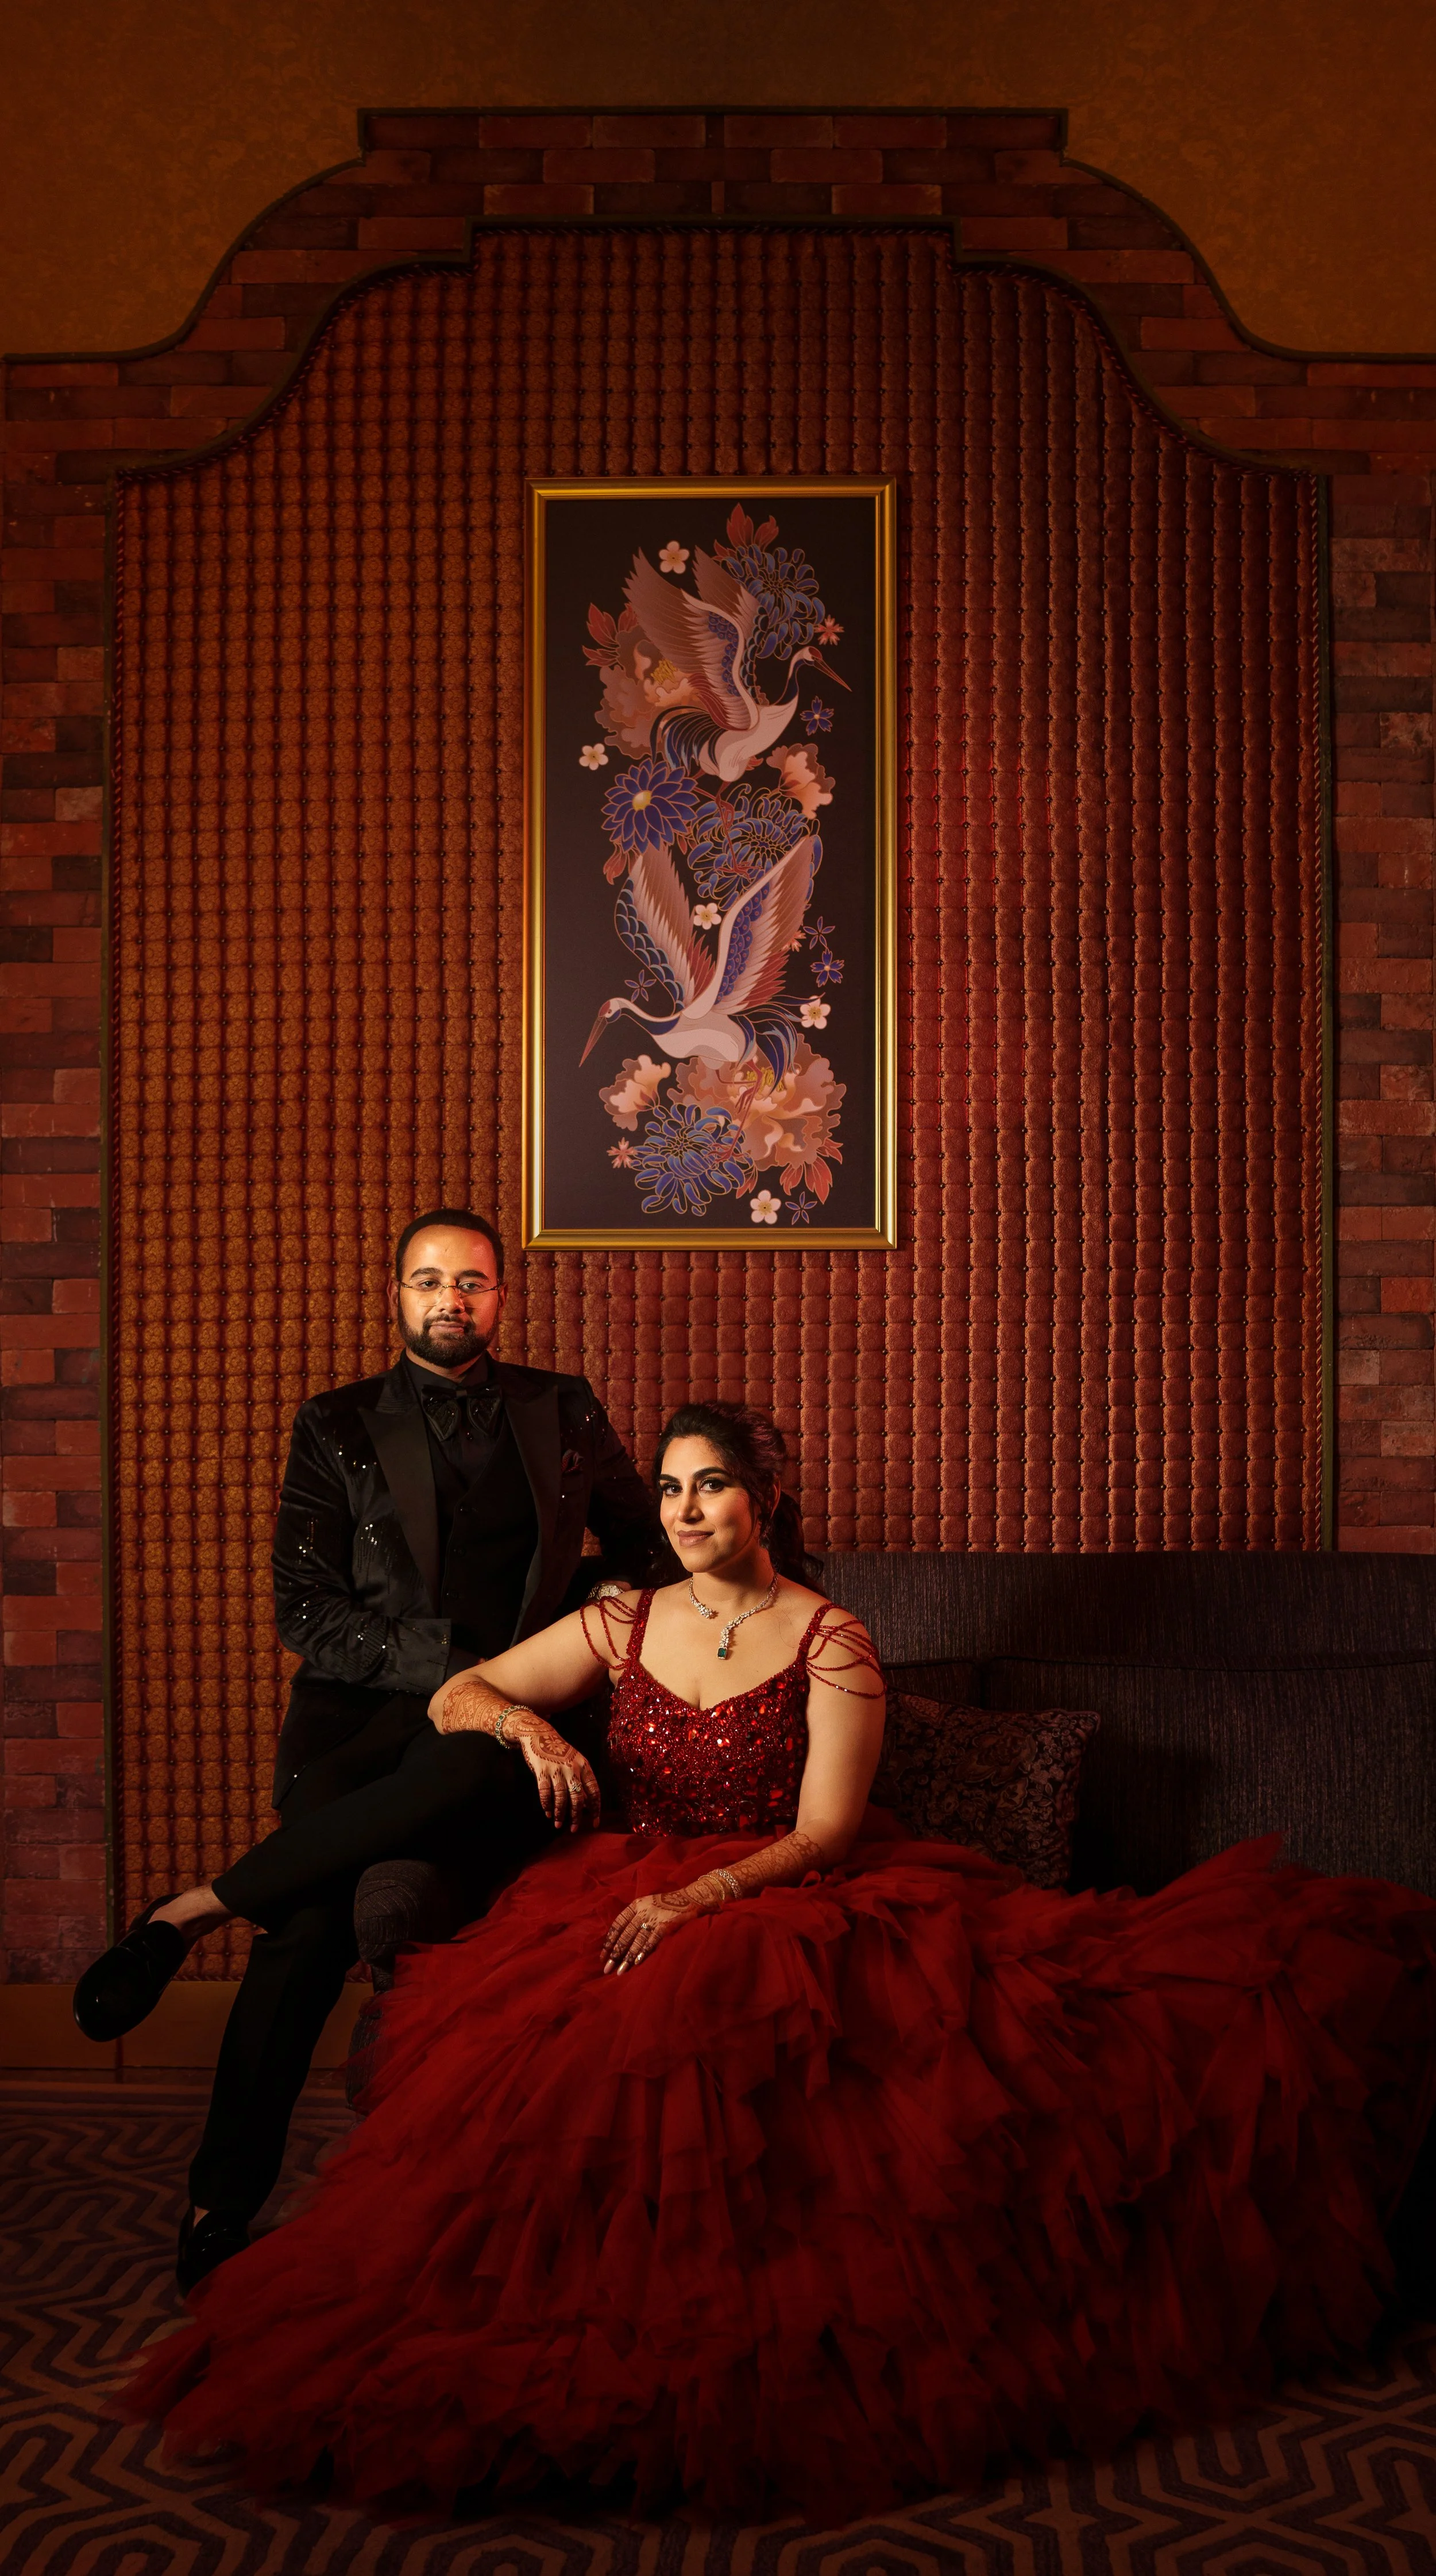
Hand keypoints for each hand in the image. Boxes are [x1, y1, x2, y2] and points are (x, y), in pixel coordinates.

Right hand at [506, 1714, 601, 1832]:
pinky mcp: (542, 1770)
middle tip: (574, 1829)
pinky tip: (548, 1813)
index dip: (596, 1809)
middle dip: (576, 1816)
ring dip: (560, 1813)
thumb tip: (588, 1805)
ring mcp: (557, 1768)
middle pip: (578, 1797)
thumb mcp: (575, 1762)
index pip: (594, 1791)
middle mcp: (573, 1767)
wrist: (539, 1733)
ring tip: (558, 1825)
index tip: (595, 1823)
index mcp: (584, 1766)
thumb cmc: (559, 1751)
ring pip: (561, 1797)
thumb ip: (582, 1781)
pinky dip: (547, 1804)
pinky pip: (545, 1792)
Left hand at [601, 1882, 711, 1973]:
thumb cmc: (666, 1904)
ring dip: (627, 1957)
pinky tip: (636, 1963)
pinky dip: (643, 1951)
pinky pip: (651, 1940)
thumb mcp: (646, 1904)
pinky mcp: (665, 1925)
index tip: (603, 1955)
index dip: (609, 1941)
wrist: (690, 1897)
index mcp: (635, 1905)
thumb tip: (619, 1939)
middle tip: (607, 1968)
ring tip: (620, 1971)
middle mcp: (642, 1910)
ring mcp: (654, 1917)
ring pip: (636, 1940)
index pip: (617, 1924)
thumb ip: (634, 1917)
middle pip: (625, 1935)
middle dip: (615, 1953)